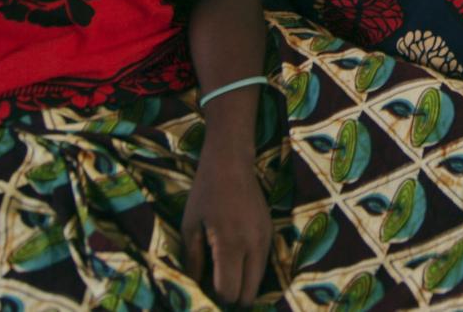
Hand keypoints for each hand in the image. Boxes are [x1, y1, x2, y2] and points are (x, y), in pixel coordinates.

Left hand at [181, 151, 272, 306]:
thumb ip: (193, 260)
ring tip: (225, 281)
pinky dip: (250, 272)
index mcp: (230, 244)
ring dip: (244, 286)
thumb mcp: (191, 226)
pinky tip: (236, 266)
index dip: (216, 299)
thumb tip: (196, 287)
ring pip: (259, 281)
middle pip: (249, 293)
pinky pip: (263, 264)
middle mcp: (254, 245)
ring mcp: (266, 239)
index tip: (205, 296)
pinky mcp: (271, 233)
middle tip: (216, 293)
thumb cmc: (205, 192)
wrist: (232, 163)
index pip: (229, 290)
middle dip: (233, 299)